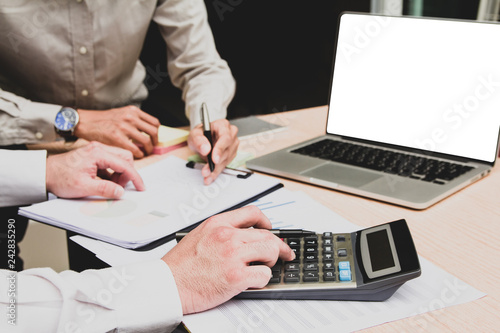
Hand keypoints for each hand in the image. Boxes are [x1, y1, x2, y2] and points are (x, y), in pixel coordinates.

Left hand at [46, 141, 144, 197]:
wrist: (43, 173)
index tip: (141, 187)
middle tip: (120, 187)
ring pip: (119, 159)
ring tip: (110, 185)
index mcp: (97, 153)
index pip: (124, 164)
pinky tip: (104, 181)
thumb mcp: (83, 187)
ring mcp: (96, 150)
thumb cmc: (60, 177)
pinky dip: (112, 172)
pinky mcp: (93, 155)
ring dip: (119, 173)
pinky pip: (110, 161)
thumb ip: (105, 189)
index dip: (135, 177)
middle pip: (125, 158)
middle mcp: (98, 148)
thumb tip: (120, 191)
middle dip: (127, 173)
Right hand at [74, 106, 159, 158]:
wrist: (85, 122)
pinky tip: (136, 155)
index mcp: (132, 111)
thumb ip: (133, 119)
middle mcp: (130, 117)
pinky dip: (139, 154)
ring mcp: (124, 127)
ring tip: (145, 152)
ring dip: (148, 149)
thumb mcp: (121, 113)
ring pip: (146, 141)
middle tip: (152, 147)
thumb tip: (146, 130)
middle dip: (155, 142)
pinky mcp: (117, 138)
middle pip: (154, 131)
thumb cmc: (101, 120)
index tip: (154, 138)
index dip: (156, 132)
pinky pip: (135, 149)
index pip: (154, 122)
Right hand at [162, 206, 294, 314]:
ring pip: (270, 252)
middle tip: (282, 253)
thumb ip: (221, 231)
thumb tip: (244, 235)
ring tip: (263, 267)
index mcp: (218, 224)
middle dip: (277, 246)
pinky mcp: (236, 277)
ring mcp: (233, 256)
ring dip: (271, 261)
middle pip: (267, 235)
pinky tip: (253, 281)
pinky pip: (264, 275)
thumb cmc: (180, 265)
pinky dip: (262, 279)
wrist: (167, 285)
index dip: (266, 221)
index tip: (270, 228)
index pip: (252, 213)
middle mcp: (227, 236)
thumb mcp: (199, 235)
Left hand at [188, 119, 238, 184]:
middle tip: (206, 171)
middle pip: (227, 150)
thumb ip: (199, 140)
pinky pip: (225, 164)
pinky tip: (210, 176)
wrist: (203, 139)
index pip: (225, 137)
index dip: (220, 149)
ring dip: (216, 169)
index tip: (214, 159)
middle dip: (216, 163)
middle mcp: (231, 134)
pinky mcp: (231, 154)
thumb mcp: (194, 135)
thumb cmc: (200, 134)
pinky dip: (217, 171)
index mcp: (223, 125)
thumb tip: (206, 149)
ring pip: (227, 159)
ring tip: (206, 175)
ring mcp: (233, 145)